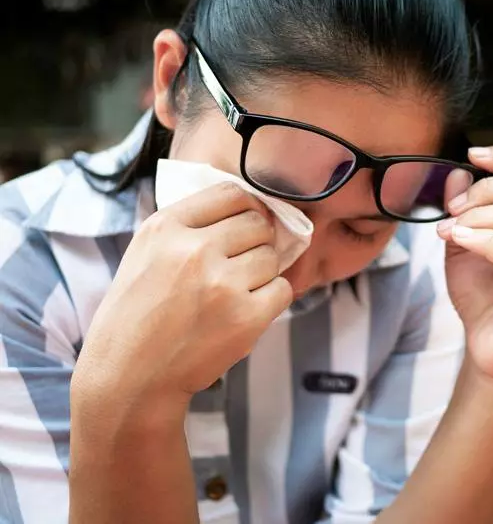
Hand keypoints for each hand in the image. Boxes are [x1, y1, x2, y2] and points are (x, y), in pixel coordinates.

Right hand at [72, 182, 292, 409]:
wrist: (129, 379)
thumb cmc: (138, 317)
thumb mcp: (147, 254)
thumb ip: (191, 227)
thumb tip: (251, 211)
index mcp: (166, 228)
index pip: (232, 193)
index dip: (248, 208)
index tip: (246, 226)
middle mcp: (194, 250)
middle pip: (258, 224)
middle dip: (255, 243)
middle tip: (238, 267)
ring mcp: (222, 284)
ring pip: (272, 257)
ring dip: (262, 274)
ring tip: (233, 294)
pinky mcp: (245, 317)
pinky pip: (283, 289)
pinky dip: (271, 299)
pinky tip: (245, 312)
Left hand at [437, 146, 492, 394]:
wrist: (489, 351)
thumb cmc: (483, 298)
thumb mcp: (466, 243)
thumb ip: (464, 209)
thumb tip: (460, 174)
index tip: (472, 155)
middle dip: (488, 189)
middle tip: (453, 208)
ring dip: (481, 215)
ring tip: (451, 228)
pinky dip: (482, 240)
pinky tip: (459, 240)